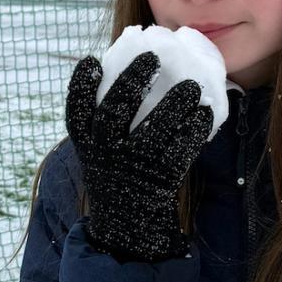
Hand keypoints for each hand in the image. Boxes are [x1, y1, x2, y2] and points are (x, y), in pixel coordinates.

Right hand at [66, 48, 214, 262]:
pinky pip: (181, 149)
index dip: (82, 85)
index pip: (76, 110)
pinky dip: (195, 128)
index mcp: (86, 143)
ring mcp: (133, 167)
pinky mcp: (160, 179)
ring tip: (192, 86)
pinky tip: (205, 113)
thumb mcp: (100, 149)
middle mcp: (105, 154)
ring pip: (153, 129)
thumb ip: (108, 119)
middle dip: (133, 80)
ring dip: (174, 102)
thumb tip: (136, 66)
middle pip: (113, 111)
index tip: (93, 62)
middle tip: (152, 57)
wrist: (127, 224)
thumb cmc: (118, 170)